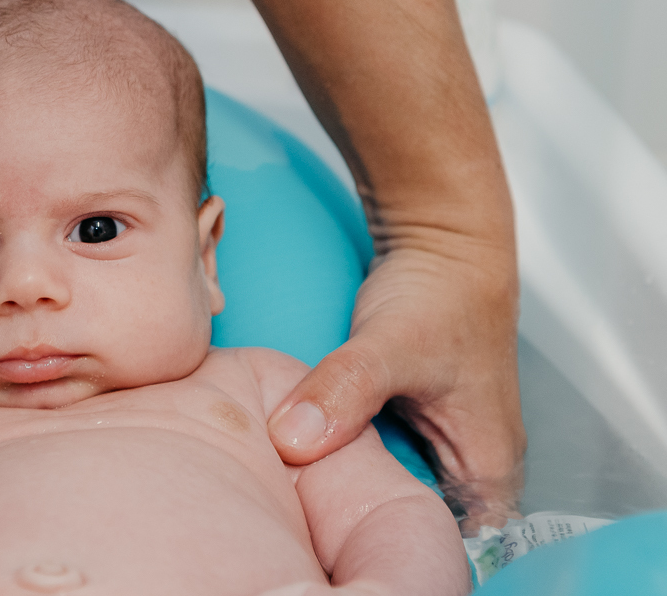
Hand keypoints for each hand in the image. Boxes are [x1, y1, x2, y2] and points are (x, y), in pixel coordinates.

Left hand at [267, 239, 524, 532]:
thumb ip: (346, 390)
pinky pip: (373, 451)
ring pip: (388, 483)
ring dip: (348, 479)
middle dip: (359, 512)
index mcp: (487, 468)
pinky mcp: (410, 418)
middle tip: (301, 503)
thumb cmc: (441, 292)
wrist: (441, 240)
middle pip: (411, 515)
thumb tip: (293, 439)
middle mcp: (468, 464)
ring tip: (299, 478)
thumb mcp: (392, 344)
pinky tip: (308, 446)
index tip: (330, 523)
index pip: (445, 540)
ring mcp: (440, 441)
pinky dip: (343, 448)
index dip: (389, 536)